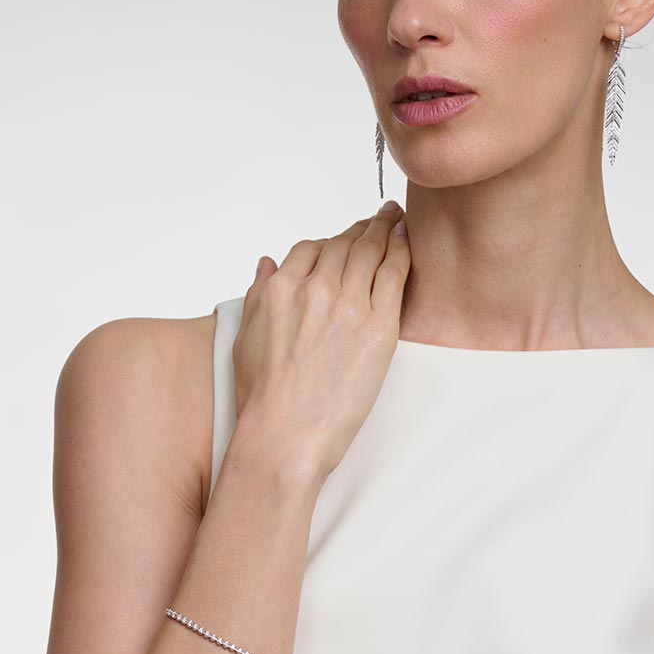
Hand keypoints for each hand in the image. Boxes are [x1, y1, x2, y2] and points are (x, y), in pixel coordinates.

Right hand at [234, 199, 410, 483]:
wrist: (284, 435)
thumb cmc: (262, 399)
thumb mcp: (245, 338)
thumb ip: (258, 294)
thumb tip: (265, 263)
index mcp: (280, 289)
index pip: (310, 248)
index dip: (330, 240)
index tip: (343, 239)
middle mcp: (313, 289)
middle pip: (344, 245)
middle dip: (362, 228)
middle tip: (379, 218)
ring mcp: (347, 305)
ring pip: (370, 251)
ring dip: (385, 230)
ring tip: (396, 220)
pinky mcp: (378, 326)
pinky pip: (394, 274)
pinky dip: (402, 251)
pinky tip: (408, 241)